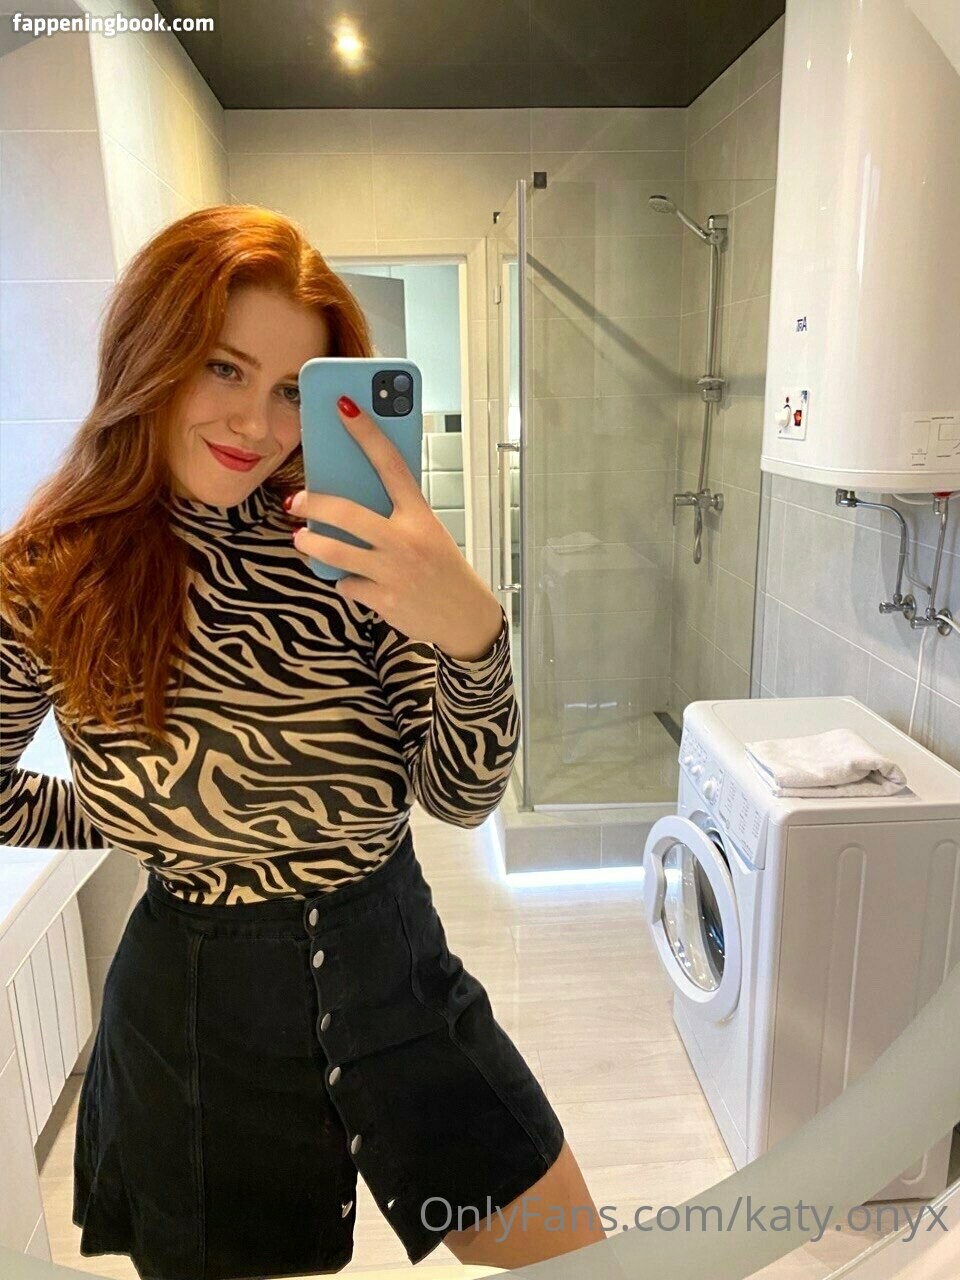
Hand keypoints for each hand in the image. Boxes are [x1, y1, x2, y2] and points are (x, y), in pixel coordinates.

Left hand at [289, 395, 504, 660]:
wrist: (464, 616)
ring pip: (334, 551)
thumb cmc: (442, 568)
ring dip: (310, 543)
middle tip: (294, 500)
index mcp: (420, 515)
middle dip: (312, 503)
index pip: (390, 463)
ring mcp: (393, 571)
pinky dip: (343, 581)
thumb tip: (351, 497)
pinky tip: (349, 580)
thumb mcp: (428, 532)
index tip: (343, 407)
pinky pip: (346, 584)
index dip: (366, 432)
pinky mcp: (383, 599)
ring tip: (301, 539)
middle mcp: (406, 539)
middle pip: (347, 512)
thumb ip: (397, 515)